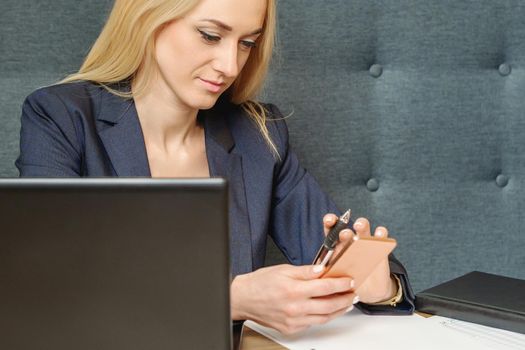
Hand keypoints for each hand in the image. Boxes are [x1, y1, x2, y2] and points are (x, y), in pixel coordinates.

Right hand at [230, 264, 358, 333]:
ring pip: (324, 317)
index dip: (341, 284)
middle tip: (353, 294)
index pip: (325, 287)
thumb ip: (305, 271)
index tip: (349, 281)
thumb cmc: (260, 283)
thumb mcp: (283, 269)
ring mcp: (293, 321)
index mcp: (293, 290)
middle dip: (345, 299)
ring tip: (346, 303)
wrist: (243, 298)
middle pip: (329, 305)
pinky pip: (312, 323)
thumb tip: (323, 269)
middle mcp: (295, 308)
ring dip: (338, 310)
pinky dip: (323, 317)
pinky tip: (328, 310)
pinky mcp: (291, 329)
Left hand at [323, 214, 396, 303]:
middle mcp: (349, 240)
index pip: (331, 229)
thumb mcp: (336, 280)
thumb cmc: (347, 281)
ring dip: (361, 224)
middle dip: (345, 226)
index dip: (330, 221)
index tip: (330, 220)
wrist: (368, 289)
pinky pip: (381, 235)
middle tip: (344, 233)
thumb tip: (320, 279)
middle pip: (346, 227)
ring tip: (359, 226)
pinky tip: (379, 233)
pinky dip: (380, 233)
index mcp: (335, 246)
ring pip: (363, 227)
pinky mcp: (380, 247)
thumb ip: (329, 276)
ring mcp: (365, 242)